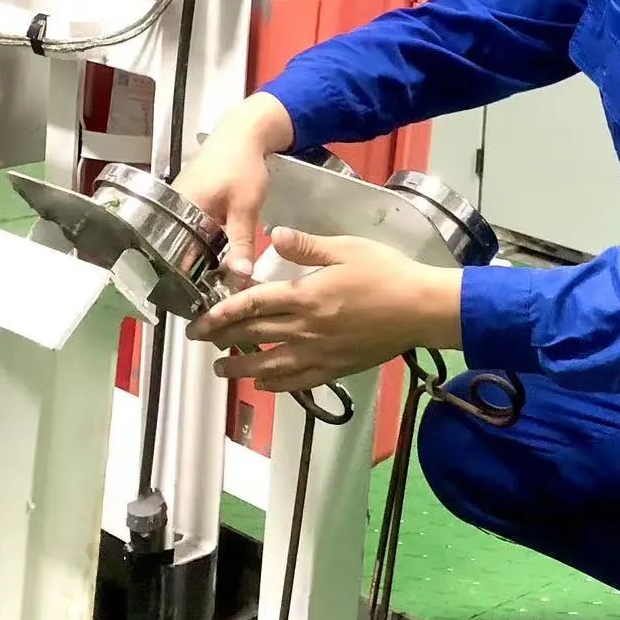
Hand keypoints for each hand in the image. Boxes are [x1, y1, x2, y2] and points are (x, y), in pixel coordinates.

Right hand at [173, 93, 293, 278]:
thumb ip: (241, 242)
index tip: (201, 296)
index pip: (173, 254)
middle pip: (177, 248)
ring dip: (199, 254)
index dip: (186, 276)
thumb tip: (239, 275)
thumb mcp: (246, 207)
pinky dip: (202, 239)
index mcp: (179, 211)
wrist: (244, 133)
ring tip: (212, 280)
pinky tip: (213, 254)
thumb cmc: (242, 166)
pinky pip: (190, 227)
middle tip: (211, 291)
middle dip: (195, 269)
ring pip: (185, 238)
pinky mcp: (188, 200)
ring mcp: (178, 203)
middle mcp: (171, 208)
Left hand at [187, 228, 463, 392]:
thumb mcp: (346, 248)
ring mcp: (319, 353)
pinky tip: (264, 384)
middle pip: (254, 335)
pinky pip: (298, 382)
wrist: (420, 308)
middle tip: (200, 341)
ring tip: (221, 369)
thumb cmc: (386, 272)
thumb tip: (273, 234)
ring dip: (241, 367)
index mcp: (305, 295)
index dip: (221, 313)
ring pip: (269, 365)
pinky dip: (276, 385)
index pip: (251, 305)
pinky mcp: (336, 368)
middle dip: (222, 339)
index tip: (199, 320)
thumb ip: (307, 246)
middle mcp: (305, 328)